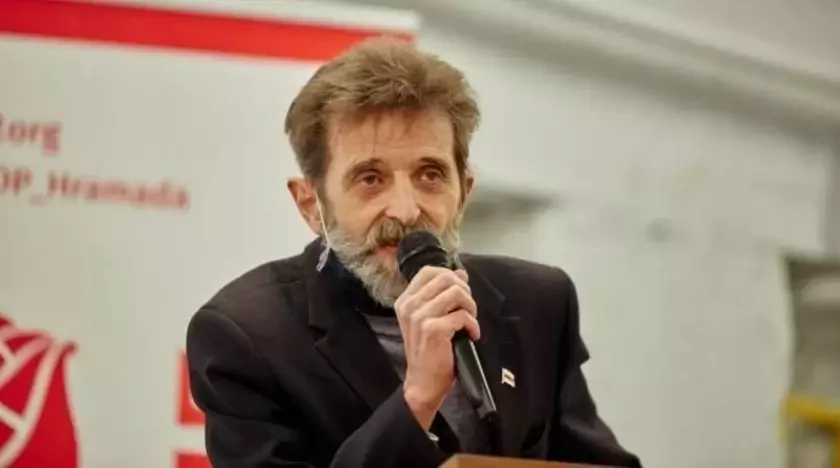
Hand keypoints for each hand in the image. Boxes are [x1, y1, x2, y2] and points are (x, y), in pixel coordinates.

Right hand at [394, 267, 478, 429]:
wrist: (423, 383)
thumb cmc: (429, 352)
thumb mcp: (431, 318)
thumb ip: (443, 294)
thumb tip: (461, 273)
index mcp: (405, 301)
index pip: (429, 271)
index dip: (450, 276)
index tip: (459, 293)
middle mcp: (409, 306)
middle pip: (445, 278)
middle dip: (464, 291)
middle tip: (468, 310)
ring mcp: (419, 317)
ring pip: (456, 293)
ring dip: (470, 307)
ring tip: (470, 322)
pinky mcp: (433, 330)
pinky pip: (462, 315)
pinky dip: (473, 325)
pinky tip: (471, 336)